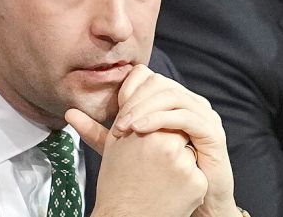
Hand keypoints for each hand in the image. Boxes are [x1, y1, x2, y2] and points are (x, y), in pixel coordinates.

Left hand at [67, 65, 237, 216]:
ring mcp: (205, 115)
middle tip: (118, 123)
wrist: (193, 203)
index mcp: (173, 101)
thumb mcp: (125, 150)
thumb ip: (100, 132)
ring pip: (172, 96)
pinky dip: (161, 119)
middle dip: (135, 101)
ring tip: (125, 127)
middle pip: (161, 84)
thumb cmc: (162, 177)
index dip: (129, 89)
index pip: (149, 78)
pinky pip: (186, 116)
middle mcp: (192, 103)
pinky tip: (141, 130)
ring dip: (145, 109)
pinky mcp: (212, 132)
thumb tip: (70, 113)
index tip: (112, 108)